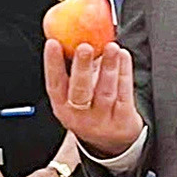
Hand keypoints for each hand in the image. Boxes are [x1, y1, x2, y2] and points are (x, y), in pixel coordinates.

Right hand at [45, 41, 143, 159]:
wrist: (112, 142)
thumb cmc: (91, 108)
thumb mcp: (74, 95)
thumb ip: (72, 68)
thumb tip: (69, 34)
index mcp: (62, 106)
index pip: (54, 84)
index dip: (52, 64)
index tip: (53, 43)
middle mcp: (79, 115)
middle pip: (79, 91)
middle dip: (81, 68)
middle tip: (84, 47)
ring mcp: (101, 120)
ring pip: (105, 92)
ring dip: (108, 67)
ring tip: (111, 47)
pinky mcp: (122, 121)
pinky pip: (124, 94)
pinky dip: (124, 73)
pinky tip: (123, 56)